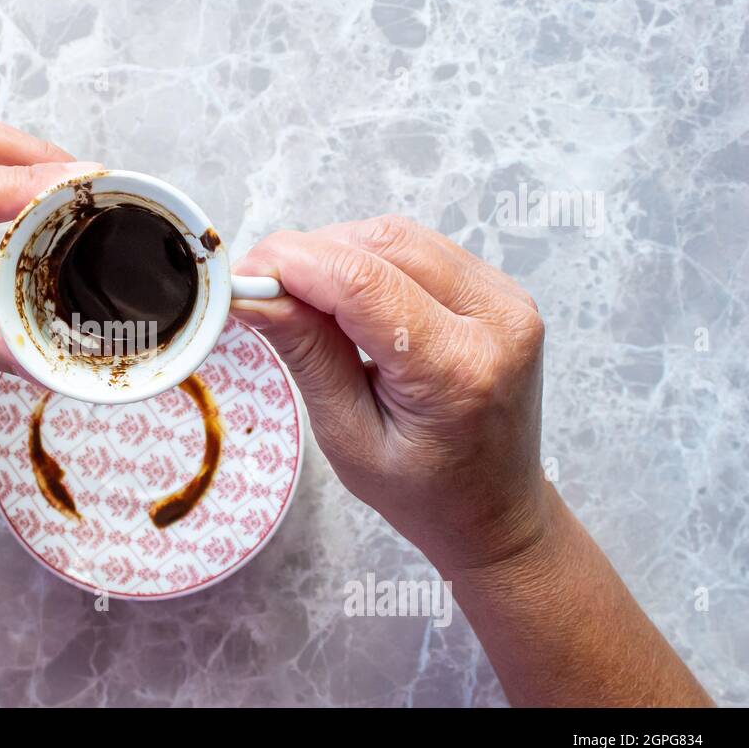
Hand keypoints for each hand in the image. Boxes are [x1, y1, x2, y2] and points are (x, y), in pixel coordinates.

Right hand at [231, 216, 547, 571]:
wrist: (494, 510)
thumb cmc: (423, 491)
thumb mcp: (347, 435)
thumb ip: (307, 353)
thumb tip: (255, 293)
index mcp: (458, 370)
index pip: (363, 283)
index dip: (292, 264)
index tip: (242, 277)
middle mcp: (496, 322)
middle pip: (382, 244)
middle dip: (309, 255)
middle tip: (262, 288)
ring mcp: (506, 299)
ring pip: (399, 236)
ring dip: (337, 254)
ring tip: (301, 298)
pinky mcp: (498, 290)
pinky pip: (420, 249)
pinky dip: (368, 260)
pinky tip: (344, 298)